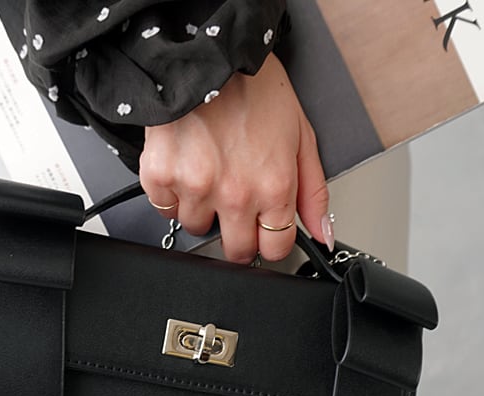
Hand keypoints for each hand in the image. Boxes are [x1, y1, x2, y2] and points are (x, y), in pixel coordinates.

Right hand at [139, 52, 333, 263]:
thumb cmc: (254, 89)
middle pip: (235, 252)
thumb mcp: (300, 137)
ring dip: (204, 209)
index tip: (265, 233)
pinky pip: (165, 209)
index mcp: (273, 187)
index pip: (275, 249)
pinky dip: (174, 194)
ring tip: (210, 173)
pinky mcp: (161, 177)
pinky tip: (186, 167)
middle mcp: (234, 195)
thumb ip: (313, 192)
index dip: (271, 242)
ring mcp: (194, 188)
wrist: (207, 55)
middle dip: (239, 235)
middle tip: (236, 206)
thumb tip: (322, 234)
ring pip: (197, 228)